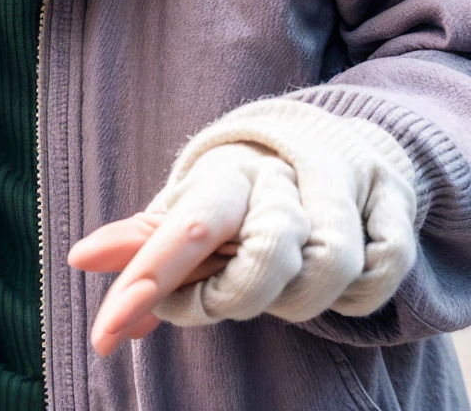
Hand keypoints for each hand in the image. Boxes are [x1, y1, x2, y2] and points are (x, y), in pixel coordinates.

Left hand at [70, 100, 416, 352]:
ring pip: (330, 266)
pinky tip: (339, 284)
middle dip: (239, 297)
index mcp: (229, 170)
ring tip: (283, 291)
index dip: (152, 277)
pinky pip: (382, 269)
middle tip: (221, 303)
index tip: (106, 332)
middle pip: (269, 250)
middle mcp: (286, 171)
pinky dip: (361, 295)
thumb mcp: (194, 205)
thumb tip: (78, 258)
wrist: (330, 137)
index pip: (192, 222)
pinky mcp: (392, 196)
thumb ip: (143, 238)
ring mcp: (344, 181)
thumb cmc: (247, 188)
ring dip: (302, 301)